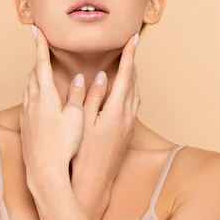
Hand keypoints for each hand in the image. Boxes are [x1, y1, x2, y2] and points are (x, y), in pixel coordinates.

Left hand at [19, 26, 85, 186]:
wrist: (44, 171)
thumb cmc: (63, 145)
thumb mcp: (76, 117)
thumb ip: (76, 95)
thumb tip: (78, 79)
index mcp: (46, 96)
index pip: (42, 64)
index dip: (40, 46)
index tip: (36, 31)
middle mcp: (32, 102)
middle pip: (34, 75)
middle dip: (39, 62)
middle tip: (43, 52)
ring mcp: (26, 115)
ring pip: (28, 89)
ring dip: (35, 79)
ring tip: (41, 74)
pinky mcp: (25, 127)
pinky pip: (27, 105)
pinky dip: (32, 96)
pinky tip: (37, 102)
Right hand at [71, 33, 139, 219]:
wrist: (94, 181)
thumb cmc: (83, 152)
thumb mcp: (83, 121)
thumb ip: (93, 96)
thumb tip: (102, 76)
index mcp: (116, 110)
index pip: (125, 75)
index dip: (129, 55)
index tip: (133, 39)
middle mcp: (128, 115)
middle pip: (134, 82)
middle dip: (132, 62)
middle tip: (130, 46)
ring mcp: (130, 124)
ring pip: (136, 93)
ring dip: (133, 76)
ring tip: (129, 64)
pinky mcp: (128, 132)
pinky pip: (134, 103)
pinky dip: (131, 90)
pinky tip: (125, 91)